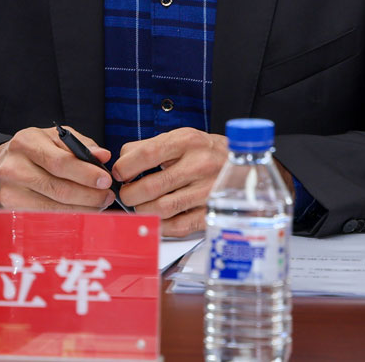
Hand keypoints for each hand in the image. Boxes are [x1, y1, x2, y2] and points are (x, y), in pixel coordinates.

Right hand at [0, 126, 115, 211]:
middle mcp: (13, 168)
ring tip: (99, 204)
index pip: (60, 162)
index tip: (106, 179)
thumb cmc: (32, 151)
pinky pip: (45, 218)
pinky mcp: (11, 211)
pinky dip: (68, 217)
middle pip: (58, 189)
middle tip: (107, 196)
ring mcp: (9, 192)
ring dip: (82, 209)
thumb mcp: (52, 138)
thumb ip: (80, 144)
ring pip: (53, 208)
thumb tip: (102, 156)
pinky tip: (81, 212)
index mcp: (25, 143)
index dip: (86, 173)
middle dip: (89, 195)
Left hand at [111, 128, 228, 235]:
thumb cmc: (206, 152)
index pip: (146, 154)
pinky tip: (159, 217)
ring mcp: (207, 191)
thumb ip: (150, 146)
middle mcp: (200, 165)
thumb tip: (122, 160)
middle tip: (128, 194)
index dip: (125, 167)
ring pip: (161, 209)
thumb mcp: (182, 138)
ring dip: (143, 210)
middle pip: (150, 187)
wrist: (245, 166)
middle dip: (130, 194)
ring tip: (142, 205)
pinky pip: (178, 226)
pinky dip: (161, 225)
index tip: (119, 174)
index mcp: (188, 142)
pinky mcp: (211, 212)